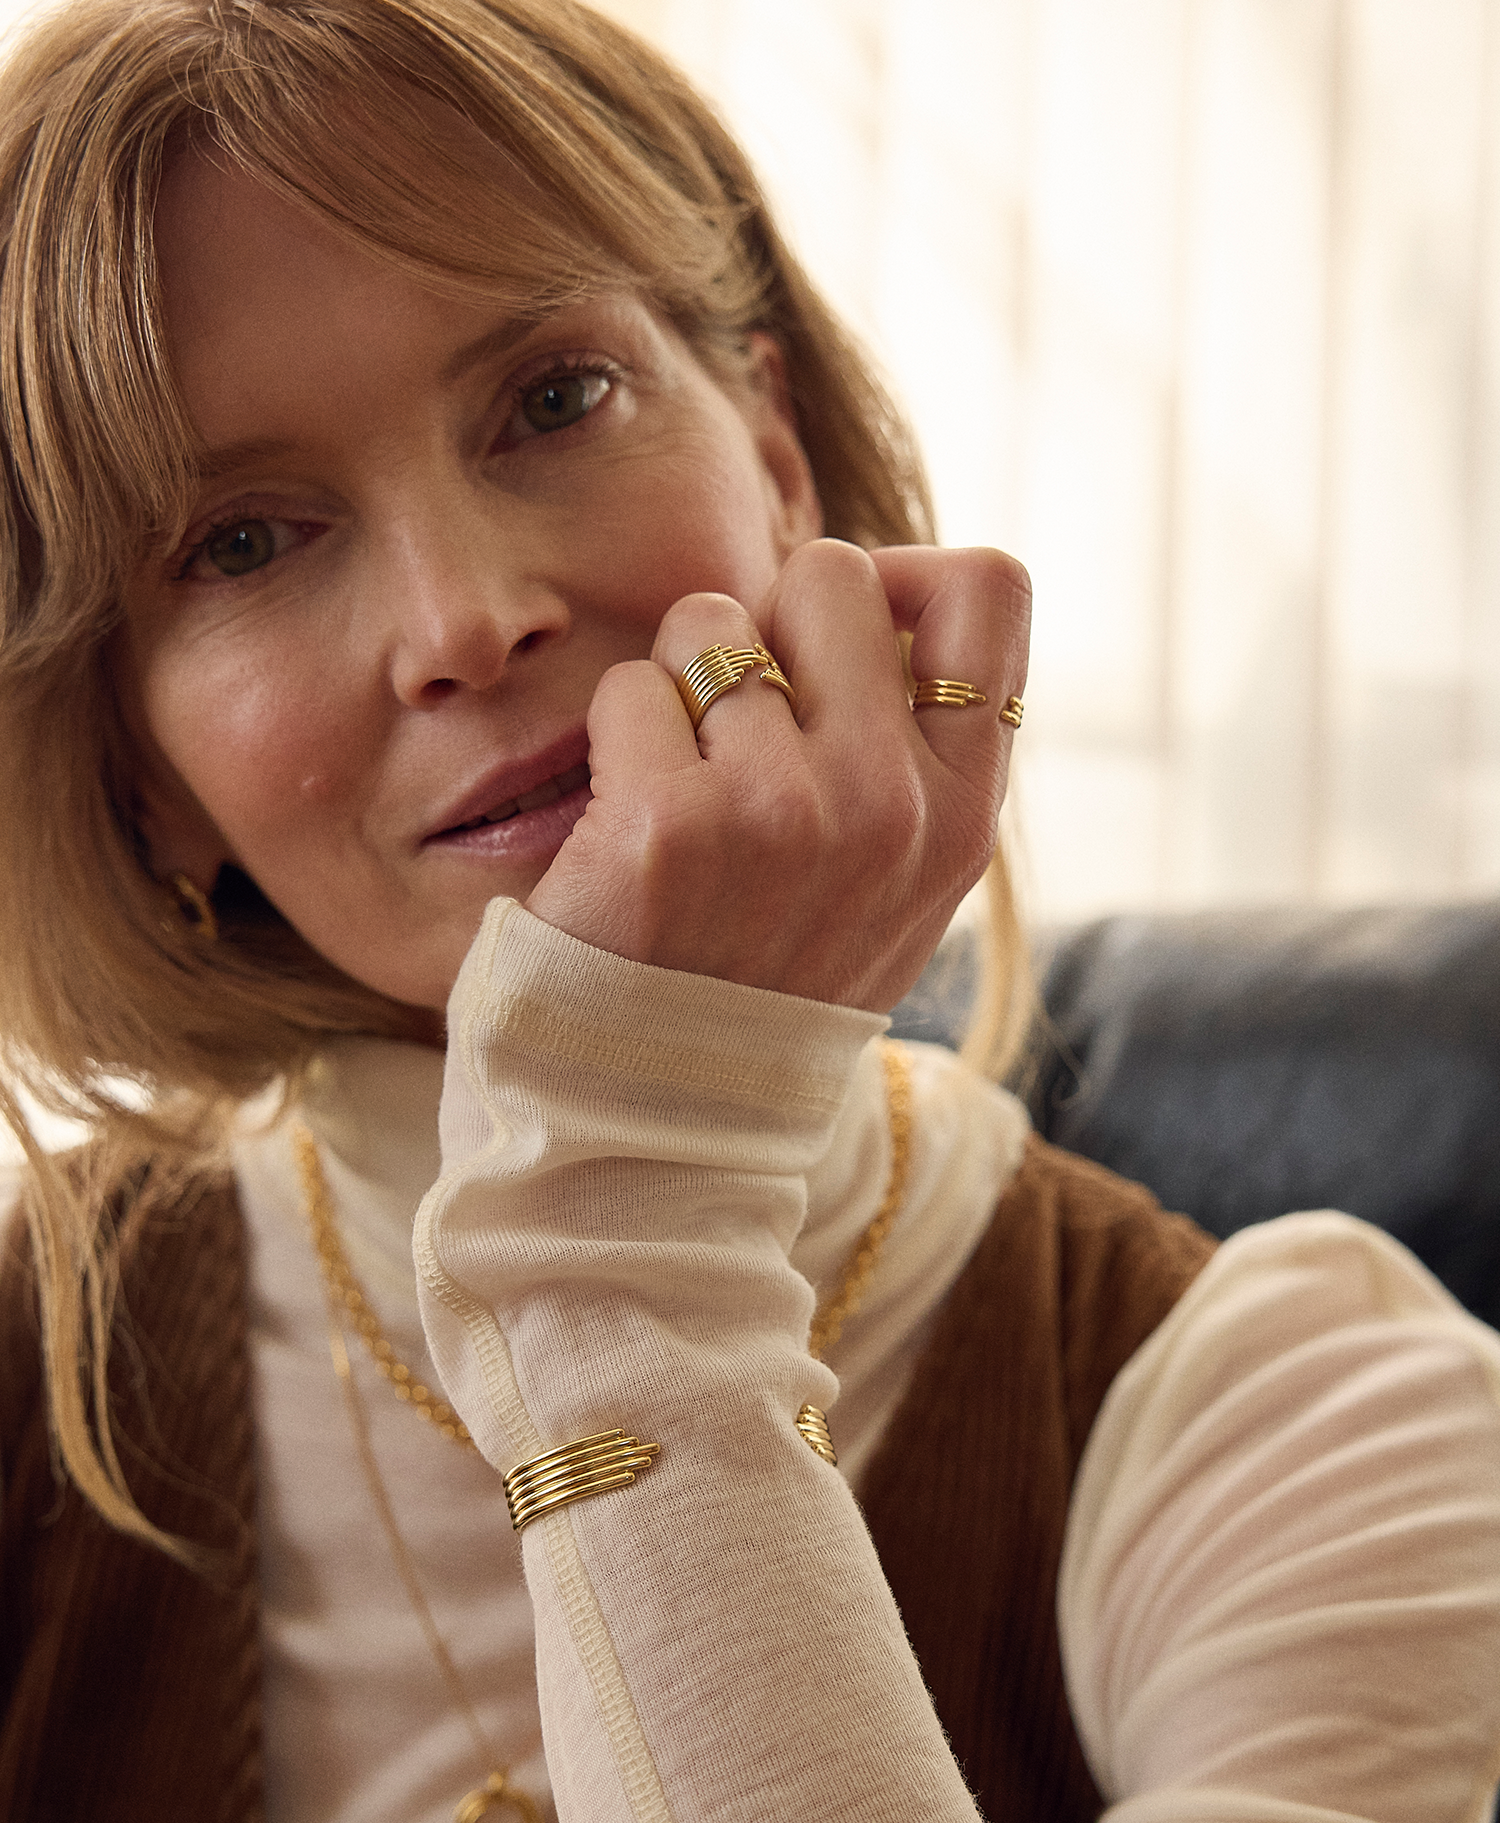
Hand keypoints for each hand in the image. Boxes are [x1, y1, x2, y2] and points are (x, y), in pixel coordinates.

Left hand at [524, 538, 1030, 1011]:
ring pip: (714, 620)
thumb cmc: (761, 988)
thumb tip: (891, 598)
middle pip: (832, 575)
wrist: (658, 1130)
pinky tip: (624, 831)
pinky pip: (630, 687)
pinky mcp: (669, 826)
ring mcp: (785, 814)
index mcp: (959, 819)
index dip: (905, 574)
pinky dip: (613, 742)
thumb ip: (916, 761)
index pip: (990, 593)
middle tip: (737, 722)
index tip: (844, 636)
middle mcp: (891, 809)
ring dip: (678, 685)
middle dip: (767, 623)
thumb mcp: (891, 894)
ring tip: (679, 790)